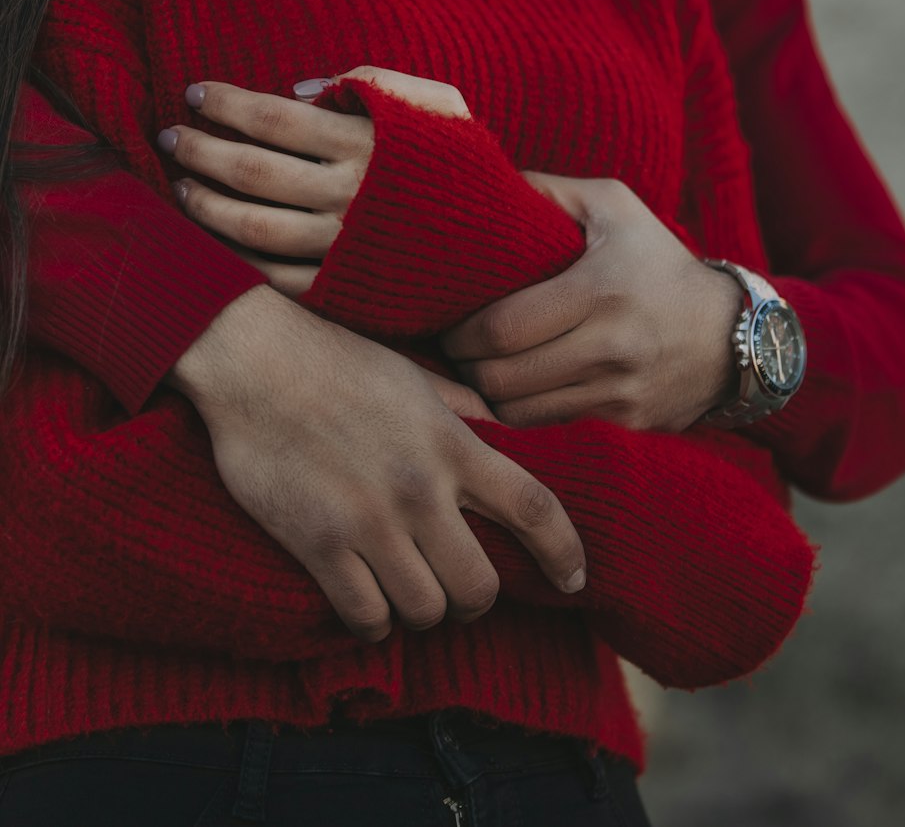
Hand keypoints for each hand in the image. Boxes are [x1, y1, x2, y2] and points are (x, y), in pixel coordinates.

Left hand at [158, 68, 470, 296]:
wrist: (507, 253)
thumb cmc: (467, 173)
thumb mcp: (443, 109)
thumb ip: (378, 81)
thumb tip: (298, 88)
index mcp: (369, 144)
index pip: (275, 117)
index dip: (226, 103)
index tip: (195, 94)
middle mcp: (350, 195)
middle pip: (251, 170)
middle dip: (200, 150)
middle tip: (170, 138)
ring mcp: (344, 248)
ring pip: (251, 227)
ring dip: (206, 205)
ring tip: (182, 188)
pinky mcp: (343, 290)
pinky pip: (274, 278)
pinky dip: (236, 260)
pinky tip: (214, 242)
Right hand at [170, 286, 584, 640]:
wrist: (254, 359)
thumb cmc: (337, 360)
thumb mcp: (414, 376)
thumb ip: (462, 411)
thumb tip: (503, 433)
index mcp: (451, 443)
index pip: (534, 508)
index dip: (564, 553)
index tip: (573, 580)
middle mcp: (419, 488)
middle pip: (480, 587)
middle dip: (476, 600)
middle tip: (461, 589)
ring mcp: (368, 521)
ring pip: (425, 611)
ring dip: (423, 611)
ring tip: (410, 592)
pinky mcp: (318, 545)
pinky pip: (366, 618)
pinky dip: (374, 621)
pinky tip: (369, 600)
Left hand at [444, 175, 743, 432]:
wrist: (734, 334)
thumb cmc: (658, 261)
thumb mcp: (614, 207)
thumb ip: (550, 191)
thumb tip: (486, 181)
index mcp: (599, 290)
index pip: (502, 329)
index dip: (460, 334)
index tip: (446, 324)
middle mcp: (610, 345)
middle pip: (502, 376)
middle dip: (464, 366)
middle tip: (451, 350)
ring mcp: (618, 390)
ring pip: (518, 410)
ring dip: (487, 394)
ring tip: (476, 370)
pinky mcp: (624, 419)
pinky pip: (549, 424)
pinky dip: (520, 412)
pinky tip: (513, 390)